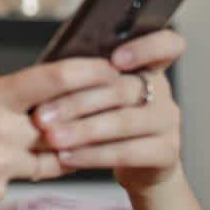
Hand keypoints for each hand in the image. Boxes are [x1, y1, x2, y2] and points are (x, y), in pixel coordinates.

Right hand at [0, 57, 121, 209]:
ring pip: (42, 156)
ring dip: (44, 146)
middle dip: (75, 116)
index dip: (88, 72)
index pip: (53, 81)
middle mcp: (2, 136)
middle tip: (92, 108)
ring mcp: (0, 170)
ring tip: (30, 136)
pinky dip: (5, 169)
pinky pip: (12, 179)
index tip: (110, 69)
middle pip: (59, 124)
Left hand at [30, 30, 184, 193]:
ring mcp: (168, 121)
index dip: (146, 47)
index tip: (115, 59)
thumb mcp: (98, 91)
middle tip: (42, 115)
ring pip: (124, 122)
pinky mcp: (167, 152)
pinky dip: (92, 155)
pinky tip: (67, 156)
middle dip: (77, 102)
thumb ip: (84, 76)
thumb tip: (44, 69)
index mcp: (147, 65)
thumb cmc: (104, 117)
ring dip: (82, 130)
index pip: (167, 44)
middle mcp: (163, 90)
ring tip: (52, 137)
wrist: (138, 165)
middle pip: (123, 89)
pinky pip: (127, 153)